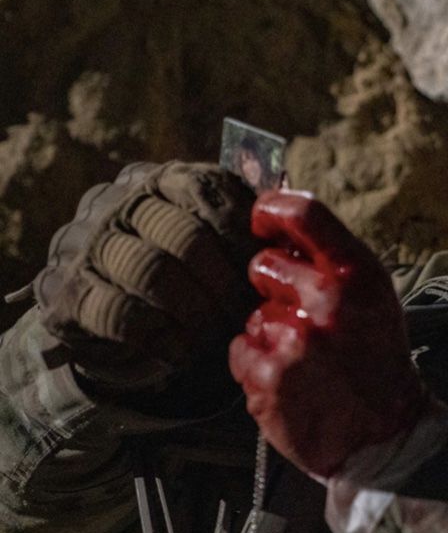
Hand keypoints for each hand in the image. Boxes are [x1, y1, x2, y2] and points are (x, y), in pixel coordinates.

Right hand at [35, 162, 257, 392]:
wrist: (113, 315)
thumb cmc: (186, 272)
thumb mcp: (217, 241)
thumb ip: (251, 230)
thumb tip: (297, 238)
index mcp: (165, 179)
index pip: (212, 191)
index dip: (246, 236)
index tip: (272, 273)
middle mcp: (120, 201)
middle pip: (186, 235)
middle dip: (226, 282)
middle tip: (249, 315)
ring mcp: (86, 243)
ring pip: (152, 271)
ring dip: (197, 311)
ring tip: (222, 335)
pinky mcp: (65, 291)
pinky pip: (121, 312)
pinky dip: (163, 337)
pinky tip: (186, 353)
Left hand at [229, 191, 427, 476]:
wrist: (385, 432)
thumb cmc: (378, 359)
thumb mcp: (374, 297)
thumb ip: (335, 263)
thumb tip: (284, 229)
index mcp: (357, 273)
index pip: (304, 212)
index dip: (272, 209)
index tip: (263, 220)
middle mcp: (326, 299)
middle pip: (263, 264)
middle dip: (274, 287)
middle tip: (304, 317)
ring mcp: (293, 338)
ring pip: (254, 314)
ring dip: (270, 333)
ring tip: (306, 359)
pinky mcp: (266, 375)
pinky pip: (241, 350)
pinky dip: (257, 365)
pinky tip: (290, 379)